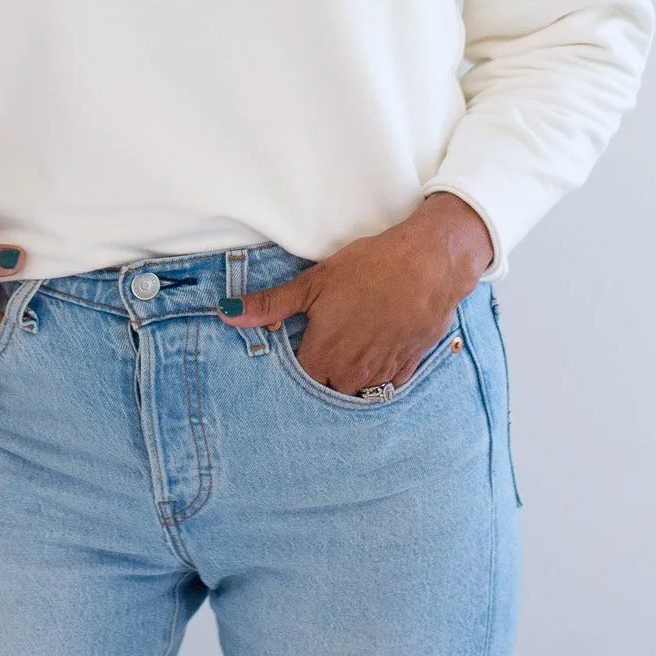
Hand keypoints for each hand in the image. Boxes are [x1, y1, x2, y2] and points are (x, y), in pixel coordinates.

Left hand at [218, 194, 493, 395]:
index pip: (296, 384)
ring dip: (349, 376)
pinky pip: (387, 384)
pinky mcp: (408, 368)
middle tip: (321, 349)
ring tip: (349, 347)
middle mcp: (350, 375)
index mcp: (322, 357)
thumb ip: (270, 305)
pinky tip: (377, 349)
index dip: (291, 372)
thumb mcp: (313, 283)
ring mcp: (381, 375)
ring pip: (356, 390)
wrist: (429, 265)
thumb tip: (226, 312)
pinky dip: (379, 373)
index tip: (292, 356)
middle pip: (326, 390)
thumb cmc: (369, 269)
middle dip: (320, 376)